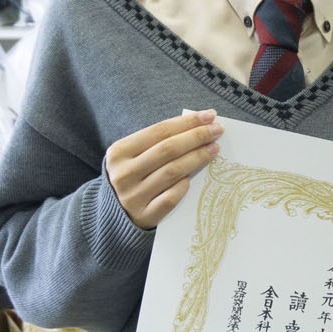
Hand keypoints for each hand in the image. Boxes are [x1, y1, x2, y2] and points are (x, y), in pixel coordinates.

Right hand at [104, 110, 222, 229]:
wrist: (115, 215)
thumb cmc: (132, 177)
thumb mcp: (134, 156)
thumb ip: (158, 143)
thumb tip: (198, 125)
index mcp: (118, 153)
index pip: (159, 131)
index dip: (187, 122)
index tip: (209, 115)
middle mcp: (123, 174)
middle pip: (168, 149)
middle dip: (196, 136)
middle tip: (217, 130)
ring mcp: (133, 197)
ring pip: (173, 171)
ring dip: (197, 157)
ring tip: (214, 149)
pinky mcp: (144, 216)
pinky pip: (171, 197)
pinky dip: (184, 185)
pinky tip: (194, 178)